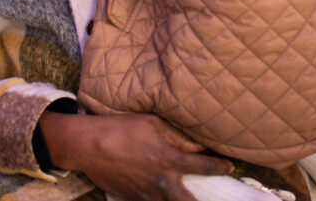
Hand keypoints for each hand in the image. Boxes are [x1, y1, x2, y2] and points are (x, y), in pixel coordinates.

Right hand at [39, 112, 231, 200]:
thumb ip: (177, 136)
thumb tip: (199, 145)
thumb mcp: (151, 123)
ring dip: (177, 199)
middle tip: (209, 195)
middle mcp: (161, 182)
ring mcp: (147, 194)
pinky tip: (157, 191)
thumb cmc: (119, 128)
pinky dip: (157, 199)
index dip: (221, 166)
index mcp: (168, 159)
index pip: (205, 166)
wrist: (87, 145)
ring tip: (178, 192)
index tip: (228, 166)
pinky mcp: (133, 199)